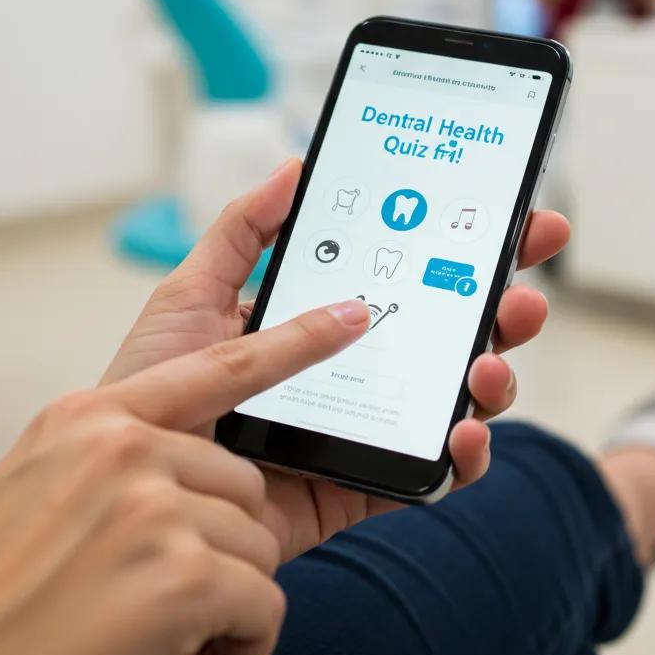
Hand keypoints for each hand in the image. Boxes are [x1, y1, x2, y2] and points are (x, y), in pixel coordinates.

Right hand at [0, 300, 369, 654]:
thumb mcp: (42, 490)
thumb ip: (117, 460)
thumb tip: (200, 467)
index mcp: (91, 416)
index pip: (222, 362)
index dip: (296, 337)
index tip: (351, 316)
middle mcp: (122, 446)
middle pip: (243, 481)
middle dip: (224, 543)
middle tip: (165, 594)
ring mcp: (151, 503)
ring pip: (257, 543)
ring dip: (226, 601)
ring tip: (159, 637)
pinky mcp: (181, 572)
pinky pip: (263, 604)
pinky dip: (240, 651)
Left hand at [102, 159, 569, 561]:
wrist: (130, 488)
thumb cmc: (153, 390)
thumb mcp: (190, 296)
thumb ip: (242, 232)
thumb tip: (294, 166)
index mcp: (326, 316)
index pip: (412, 274)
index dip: (467, 248)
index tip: (516, 219)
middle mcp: (358, 366)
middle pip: (451, 331)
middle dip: (504, 306)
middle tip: (525, 288)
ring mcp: (367, 424)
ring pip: (455, 396)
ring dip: (495, 375)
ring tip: (490, 360)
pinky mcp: (363, 483)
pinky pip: (430, 472)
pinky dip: (462, 456)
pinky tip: (460, 433)